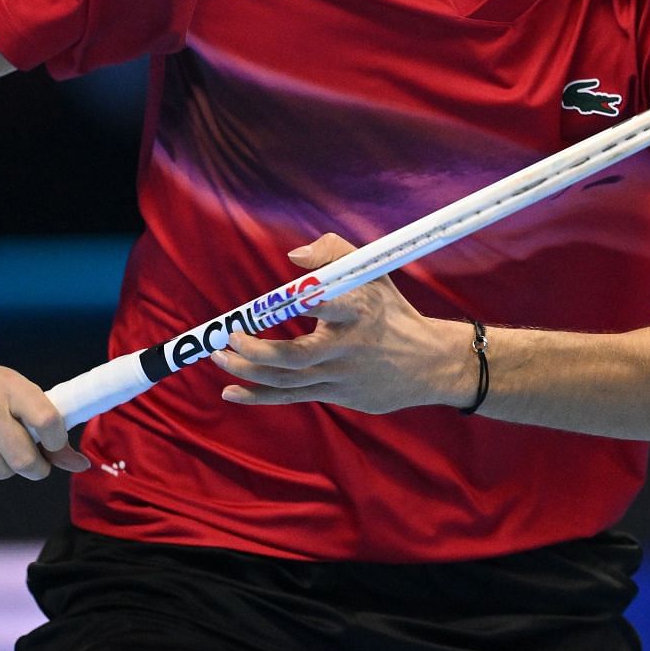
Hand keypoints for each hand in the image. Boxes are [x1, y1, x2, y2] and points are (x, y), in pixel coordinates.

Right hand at [0, 354, 90, 486]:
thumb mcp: (18, 392)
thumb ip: (49, 427)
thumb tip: (80, 465)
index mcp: (11, 386)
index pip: (47, 421)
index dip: (57, 443)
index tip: (53, 445)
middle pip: (23, 458)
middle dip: (35, 469)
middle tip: (34, 465)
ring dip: (6, 471)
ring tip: (0, 453)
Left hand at [211, 234, 471, 413]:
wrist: (428, 364)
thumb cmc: (392, 312)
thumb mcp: (374, 272)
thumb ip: (334, 253)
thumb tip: (293, 258)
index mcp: (360, 311)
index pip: (333, 307)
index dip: (308, 303)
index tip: (282, 297)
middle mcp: (348, 347)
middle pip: (297, 356)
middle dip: (257, 350)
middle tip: (231, 336)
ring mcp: (340, 376)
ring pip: (288, 380)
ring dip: (249, 370)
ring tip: (221, 357)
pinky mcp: (335, 394)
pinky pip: (291, 397)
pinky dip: (259, 396)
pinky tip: (231, 391)